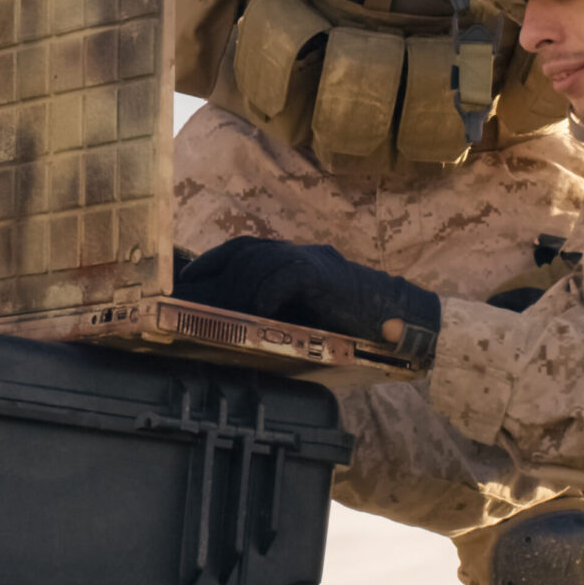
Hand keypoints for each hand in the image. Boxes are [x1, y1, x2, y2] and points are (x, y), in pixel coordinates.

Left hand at [175, 238, 441, 361]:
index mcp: (288, 260)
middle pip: (243, 253)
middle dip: (213, 276)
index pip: (238, 251)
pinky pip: (286, 276)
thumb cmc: (350, 328)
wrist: (401, 320)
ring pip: (260, 262)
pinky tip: (257, 315)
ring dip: (236, 290)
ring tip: (220, 315)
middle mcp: (296, 253)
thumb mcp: (302, 318)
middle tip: (188, 300)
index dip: (208, 264)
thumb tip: (228, 334)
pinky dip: (267, 294)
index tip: (182, 282)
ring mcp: (311, 260)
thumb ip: (272, 317)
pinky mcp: (324, 273)